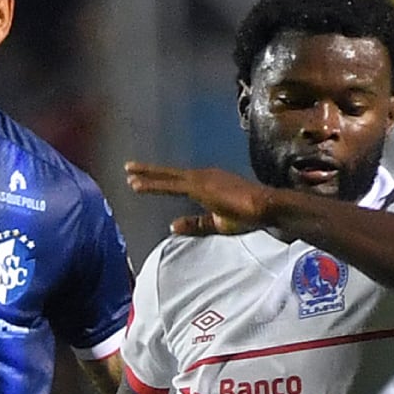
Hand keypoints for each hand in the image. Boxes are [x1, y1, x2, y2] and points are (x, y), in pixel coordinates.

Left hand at [124, 162, 276, 236]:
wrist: (265, 207)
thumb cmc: (247, 216)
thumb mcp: (216, 223)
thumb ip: (194, 224)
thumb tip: (171, 226)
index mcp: (207, 184)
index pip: (179, 182)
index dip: (161, 180)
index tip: (144, 179)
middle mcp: (203, 176)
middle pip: (170, 174)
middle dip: (149, 172)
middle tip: (128, 168)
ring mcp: (201, 179)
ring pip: (168, 177)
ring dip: (148, 176)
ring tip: (129, 175)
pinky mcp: (200, 185)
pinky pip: (171, 185)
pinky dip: (153, 184)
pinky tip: (138, 186)